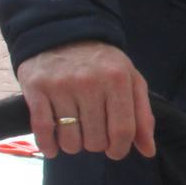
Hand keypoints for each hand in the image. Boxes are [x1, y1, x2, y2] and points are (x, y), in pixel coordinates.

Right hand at [16, 40, 155, 160]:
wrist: (64, 33)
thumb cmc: (103, 63)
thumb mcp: (131, 81)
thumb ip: (143, 116)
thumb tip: (148, 151)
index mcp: (118, 80)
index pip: (123, 130)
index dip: (120, 148)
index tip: (115, 150)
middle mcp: (89, 82)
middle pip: (95, 139)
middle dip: (96, 145)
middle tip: (93, 133)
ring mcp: (61, 85)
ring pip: (70, 140)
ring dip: (73, 145)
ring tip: (76, 133)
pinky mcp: (37, 88)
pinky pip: (42, 130)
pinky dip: (49, 146)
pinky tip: (54, 148)